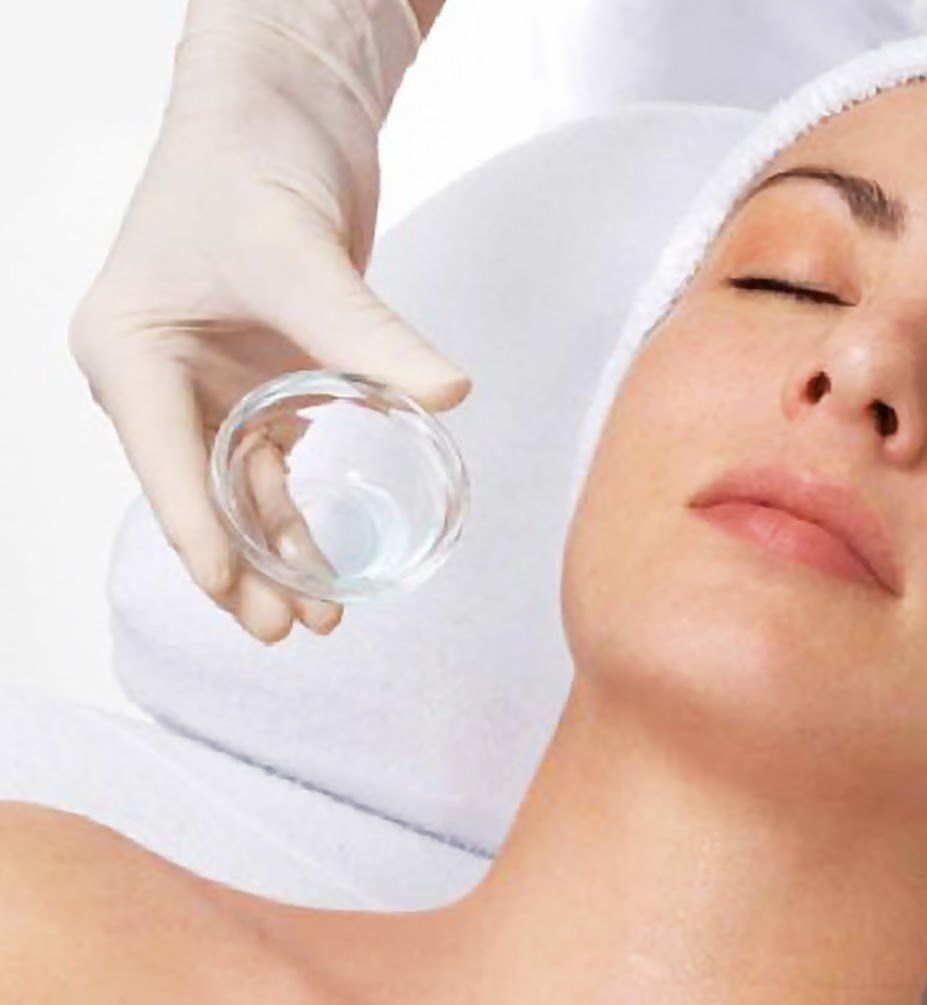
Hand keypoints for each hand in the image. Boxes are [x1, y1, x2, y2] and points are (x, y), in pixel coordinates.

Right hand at [68, 0, 468, 643]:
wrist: (282, 101)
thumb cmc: (251, 161)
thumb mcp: (299, 258)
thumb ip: (366, 335)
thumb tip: (447, 395)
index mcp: (130, 351)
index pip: (163, 462)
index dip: (201, 535)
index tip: (236, 596)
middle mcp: (160, 375)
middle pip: (200, 491)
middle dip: (243, 564)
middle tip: (287, 632)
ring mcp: (213, 378)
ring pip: (242, 485)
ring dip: (279, 547)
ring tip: (321, 615)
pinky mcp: (267, 370)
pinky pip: (280, 456)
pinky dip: (304, 505)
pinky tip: (331, 555)